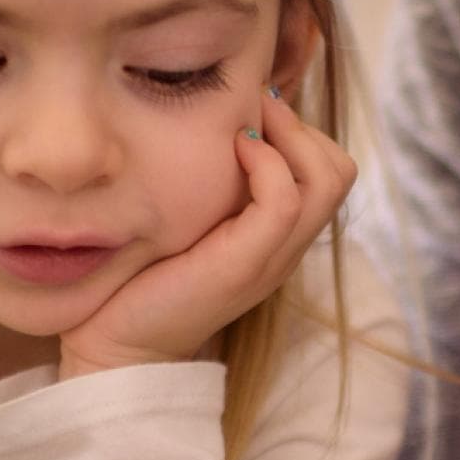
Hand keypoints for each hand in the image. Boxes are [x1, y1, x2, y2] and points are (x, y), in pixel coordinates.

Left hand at [57, 91, 354, 377]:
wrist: (119, 347)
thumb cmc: (140, 280)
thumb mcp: (186, 221)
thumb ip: (211, 186)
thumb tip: (220, 122)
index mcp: (279, 239)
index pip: (330, 170)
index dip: (301, 130)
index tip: (251, 113)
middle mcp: (286, 249)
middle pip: (340, 171)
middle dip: (302, 126)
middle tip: (252, 112)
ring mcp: (272, 258)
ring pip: (326, 180)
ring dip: (288, 134)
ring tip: (243, 127)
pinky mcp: (245, 265)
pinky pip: (285, 200)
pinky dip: (267, 161)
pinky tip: (234, 148)